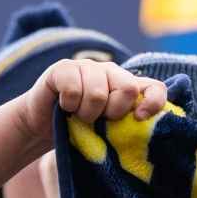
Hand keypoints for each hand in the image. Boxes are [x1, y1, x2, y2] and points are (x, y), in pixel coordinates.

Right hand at [13, 58, 169, 143]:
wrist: (42, 127)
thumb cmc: (79, 130)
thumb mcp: (109, 131)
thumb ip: (129, 125)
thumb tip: (147, 129)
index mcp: (126, 85)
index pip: (155, 88)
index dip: (153, 103)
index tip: (138, 119)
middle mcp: (110, 71)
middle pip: (128, 88)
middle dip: (112, 112)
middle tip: (97, 120)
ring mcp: (87, 66)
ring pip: (98, 93)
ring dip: (86, 113)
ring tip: (78, 115)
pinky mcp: (64, 68)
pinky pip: (73, 88)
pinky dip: (68, 105)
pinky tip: (64, 106)